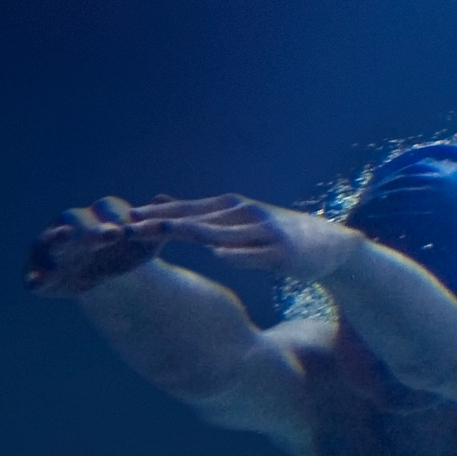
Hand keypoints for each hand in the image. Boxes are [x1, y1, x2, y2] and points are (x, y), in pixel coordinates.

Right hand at [26, 198, 163, 294]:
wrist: (96, 278)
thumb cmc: (120, 255)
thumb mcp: (141, 246)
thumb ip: (154, 230)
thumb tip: (163, 200)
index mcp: (93, 218)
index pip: (106, 210)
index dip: (119, 216)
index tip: (134, 224)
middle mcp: (69, 228)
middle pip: (78, 223)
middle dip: (93, 227)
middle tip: (113, 233)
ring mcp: (51, 250)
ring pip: (51, 242)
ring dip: (57, 239)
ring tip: (63, 236)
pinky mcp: (39, 274)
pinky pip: (34, 275)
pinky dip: (34, 277)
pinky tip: (36, 282)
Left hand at [123, 193, 361, 285]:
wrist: (332, 246)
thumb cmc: (278, 234)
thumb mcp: (238, 218)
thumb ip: (200, 213)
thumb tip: (159, 200)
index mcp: (232, 207)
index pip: (186, 210)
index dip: (156, 214)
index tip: (124, 218)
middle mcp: (246, 214)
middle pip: (196, 220)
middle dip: (161, 223)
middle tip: (129, 227)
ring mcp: (265, 233)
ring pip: (221, 233)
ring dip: (190, 233)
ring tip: (163, 233)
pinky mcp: (283, 254)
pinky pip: (256, 255)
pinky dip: (237, 253)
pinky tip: (218, 254)